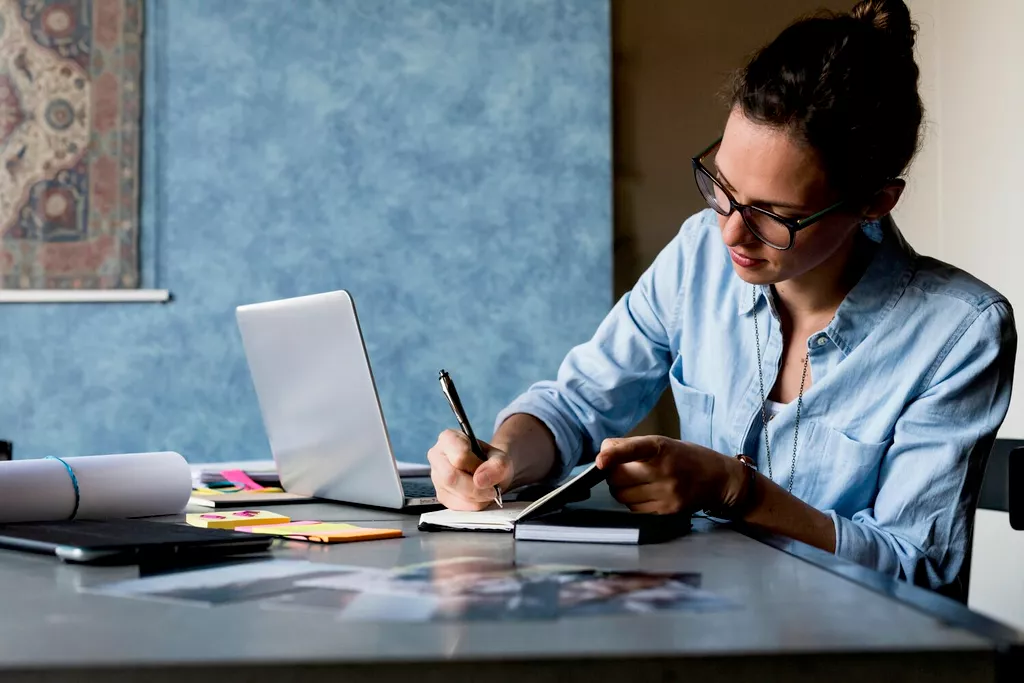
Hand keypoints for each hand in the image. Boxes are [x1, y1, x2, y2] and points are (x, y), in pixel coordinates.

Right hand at [427, 429, 513, 510]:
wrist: (490, 471)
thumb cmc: (491, 461)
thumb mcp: (502, 458)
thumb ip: (497, 465)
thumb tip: (480, 481)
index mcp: (448, 438)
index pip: (459, 456)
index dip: (476, 466)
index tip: (488, 468)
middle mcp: (437, 456)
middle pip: (451, 477)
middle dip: (475, 488)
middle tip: (492, 490)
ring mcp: (436, 477)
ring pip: (452, 493)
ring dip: (476, 497)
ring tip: (487, 491)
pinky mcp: (440, 494)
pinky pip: (455, 505)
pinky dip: (472, 505)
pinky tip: (479, 497)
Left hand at [595, 436, 736, 513]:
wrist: (719, 479)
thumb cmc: (686, 457)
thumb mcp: (663, 442)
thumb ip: (631, 446)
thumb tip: (603, 452)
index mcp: (661, 448)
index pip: (633, 449)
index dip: (614, 455)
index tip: (599, 462)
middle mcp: (664, 470)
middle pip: (618, 478)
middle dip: (612, 474)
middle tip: (622, 470)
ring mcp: (666, 493)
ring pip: (622, 496)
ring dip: (621, 489)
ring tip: (635, 482)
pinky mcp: (667, 510)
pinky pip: (634, 508)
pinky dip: (632, 501)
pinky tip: (645, 493)